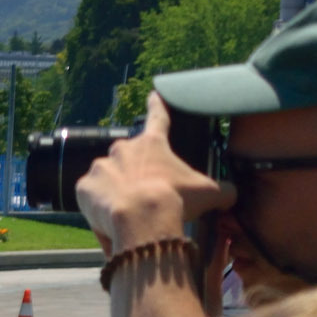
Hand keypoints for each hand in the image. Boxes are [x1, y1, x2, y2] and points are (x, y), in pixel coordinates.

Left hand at [75, 93, 232, 255]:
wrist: (142, 218)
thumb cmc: (175, 200)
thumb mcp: (208, 193)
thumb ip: (223, 190)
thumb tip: (233, 195)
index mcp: (152, 144)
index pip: (158, 118)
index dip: (157, 106)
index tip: (153, 94)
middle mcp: (123, 149)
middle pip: (128, 158)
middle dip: (134, 174)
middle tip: (144, 197)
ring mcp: (101, 167)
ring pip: (108, 180)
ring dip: (116, 193)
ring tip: (129, 214)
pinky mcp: (84, 187)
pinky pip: (92, 199)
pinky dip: (100, 210)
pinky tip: (113, 222)